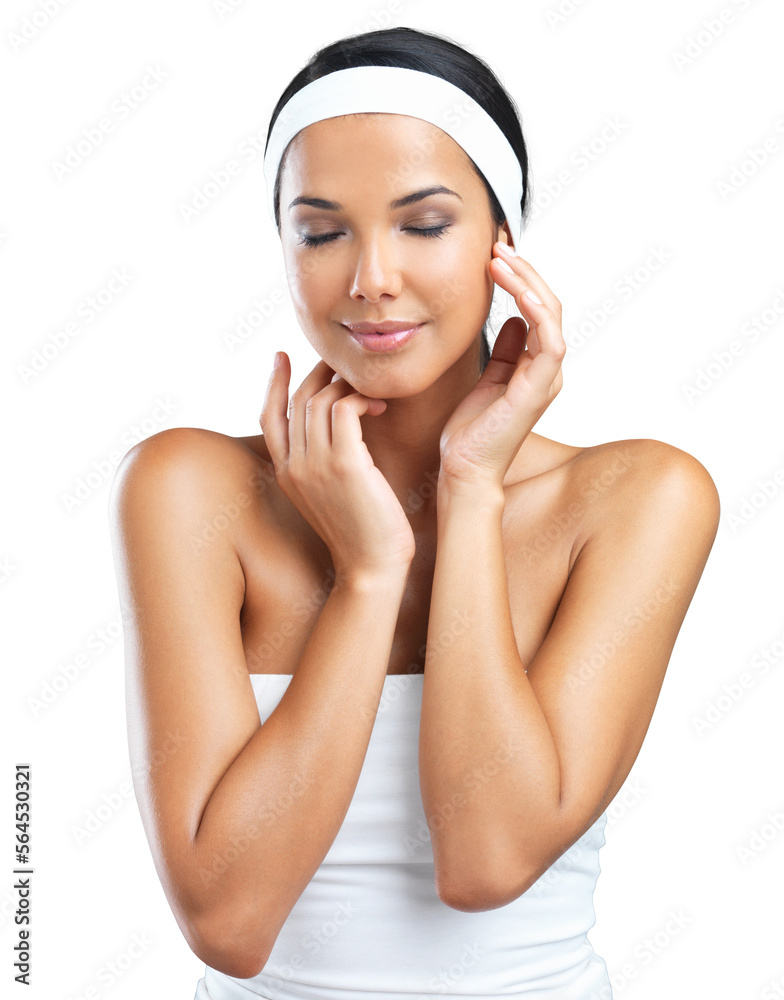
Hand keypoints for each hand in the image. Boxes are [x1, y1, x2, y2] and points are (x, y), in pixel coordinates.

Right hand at [260, 354, 415, 578]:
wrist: (371, 567)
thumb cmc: (360, 531)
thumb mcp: (328, 494)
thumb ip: (321, 462)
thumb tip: (335, 427)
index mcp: (285, 473)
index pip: (268, 415)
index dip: (272, 382)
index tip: (281, 355)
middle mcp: (294, 466)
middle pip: (298, 399)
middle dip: (320, 373)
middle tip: (344, 365)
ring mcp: (316, 464)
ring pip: (321, 399)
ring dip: (347, 386)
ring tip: (369, 392)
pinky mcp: (345, 464)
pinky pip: (344, 409)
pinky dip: (361, 399)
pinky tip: (378, 407)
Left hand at [438, 243, 565, 490]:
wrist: (464, 471)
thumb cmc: (469, 433)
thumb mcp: (484, 381)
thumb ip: (503, 352)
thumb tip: (512, 320)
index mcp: (536, 367)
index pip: (537, 309)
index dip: (520, 279)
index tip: (494, 254)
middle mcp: (548, 370)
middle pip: (548, 305)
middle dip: (524, 271)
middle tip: (497, 244)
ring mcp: (547, 378)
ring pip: (551, 314)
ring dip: (528, 281)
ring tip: (500, 257)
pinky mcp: (539, 388)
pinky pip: (550, 338)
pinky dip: (537, 308)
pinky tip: (515, 287)